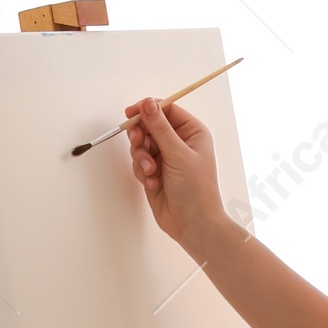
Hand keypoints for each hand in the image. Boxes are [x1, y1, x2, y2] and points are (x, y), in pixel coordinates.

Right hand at [123, 96, 227, 251]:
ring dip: (142, 157)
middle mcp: (180, 142)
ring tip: (151, 170)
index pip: (166, 110)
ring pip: (141, 144)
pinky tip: (153, 183)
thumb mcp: (178, 154)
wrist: (193, 225)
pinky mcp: (155, 173)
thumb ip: (160, 127)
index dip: (148, 109)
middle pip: (150, 125)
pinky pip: (139, 162)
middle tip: (139, 142)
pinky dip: (142, 171)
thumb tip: (147, 103)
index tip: (131, 113)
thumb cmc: (196, 190)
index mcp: (193, 132)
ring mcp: (166, 158)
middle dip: (141, 135)